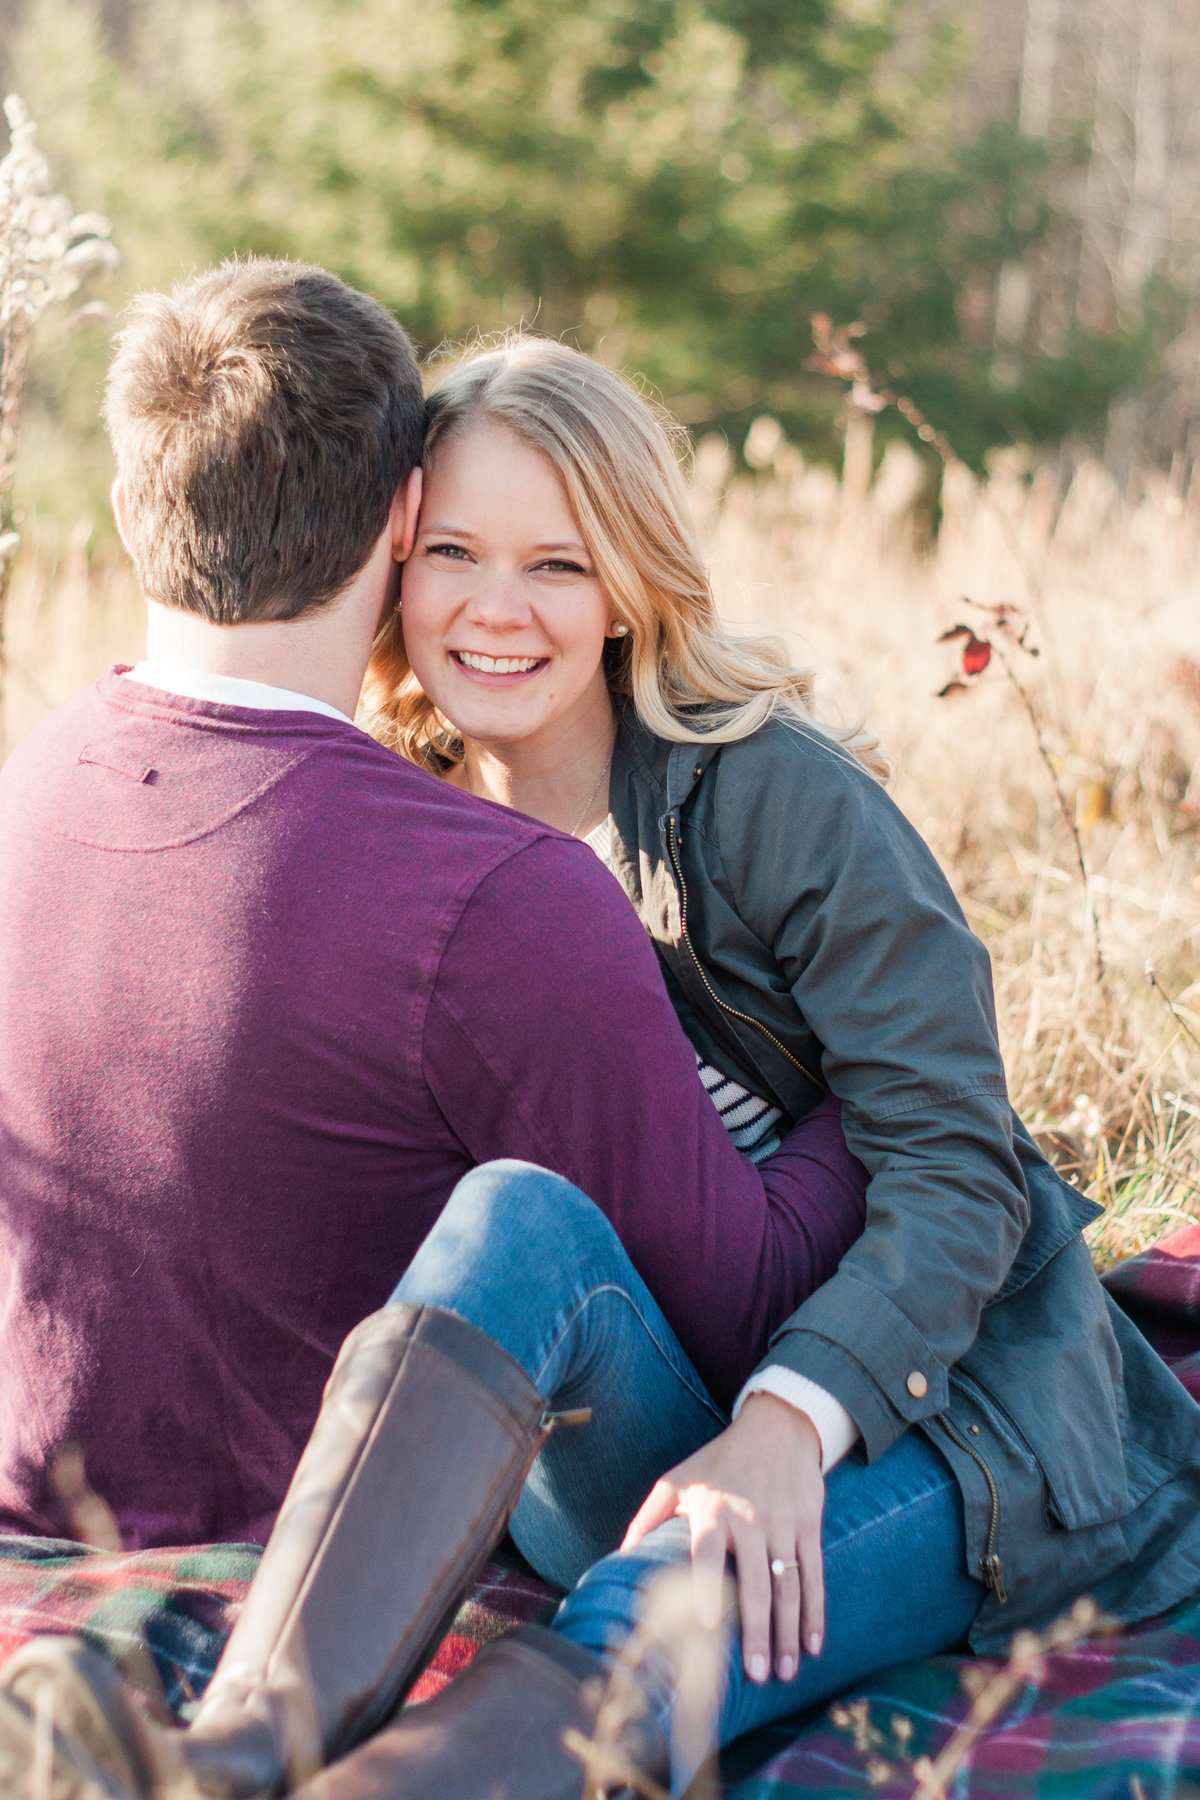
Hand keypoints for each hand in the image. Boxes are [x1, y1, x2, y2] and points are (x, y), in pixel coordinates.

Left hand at [621, 1392, 824, 1684]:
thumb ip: (648, 1518)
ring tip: (786, 1673)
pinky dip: (814, 1611)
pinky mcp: (808, 1524)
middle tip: (757, 1676)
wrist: (777, 1426)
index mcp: (711, 1509)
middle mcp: (748, 1518)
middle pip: (754, 1582)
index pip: (708, 1552)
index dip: (707, 1586)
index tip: (708, 1624)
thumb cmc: (719, 1460)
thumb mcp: (677, 1479)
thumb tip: (618, 1558)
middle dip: (757, 1632)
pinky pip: (813, 1573)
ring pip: (787, 1585)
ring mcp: (782, 1522)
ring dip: (788, 1632)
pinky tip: (813, 1644)